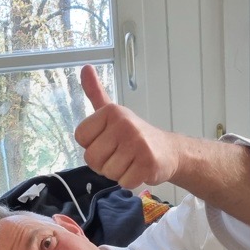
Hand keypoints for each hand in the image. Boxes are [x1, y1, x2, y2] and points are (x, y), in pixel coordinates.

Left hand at [75, 65, 180, 188]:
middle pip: (92, 158)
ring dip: (118, 173)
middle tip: (119, 156)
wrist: (169, 151)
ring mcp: (137, 143)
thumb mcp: (113, 112)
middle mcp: (124, 124)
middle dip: (103, 163)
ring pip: (108, 173)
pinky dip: (131, 181)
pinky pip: (124, 182)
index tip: (107, 142)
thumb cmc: (135, 135)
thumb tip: (85, 67)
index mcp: (111, 111)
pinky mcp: (148, 163)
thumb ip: (96, 94)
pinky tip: (139, 169)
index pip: (81, 138)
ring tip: (131, 162)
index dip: (92, 145)